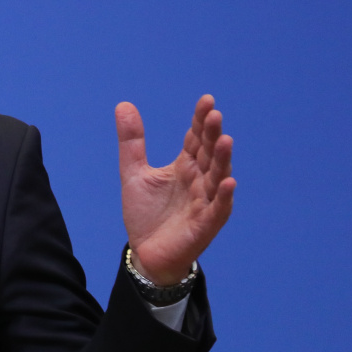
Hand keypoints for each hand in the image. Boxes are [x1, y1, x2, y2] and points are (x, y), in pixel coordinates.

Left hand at [116, 95, 234, 285]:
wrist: (145, 252)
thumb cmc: (146, 213)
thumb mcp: (134, 173)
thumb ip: (132, 141)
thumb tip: (123, 104)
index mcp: (185, 167)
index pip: (195, 139)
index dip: (200, 121)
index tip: (206, 100)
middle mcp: (199, 181)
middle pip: (208, 154)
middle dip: (212, 135)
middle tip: (214, 114)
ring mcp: (205, 201)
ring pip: (217, 177)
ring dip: (222, 160)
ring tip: (225, 140)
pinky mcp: (205, 224)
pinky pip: (218, 208)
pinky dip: (224, 196)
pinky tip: (227, 181)